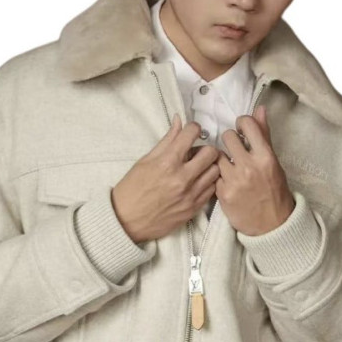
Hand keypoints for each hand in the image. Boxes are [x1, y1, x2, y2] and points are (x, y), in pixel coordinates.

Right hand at [112, 114, 219, 242]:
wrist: (126, 221)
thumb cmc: (132, 189)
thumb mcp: (145, 161)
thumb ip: (166, 141)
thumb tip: (178, 121)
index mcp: (167, 162)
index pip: (192, 133)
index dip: (193, 128)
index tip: (191, 132)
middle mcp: (182, 178)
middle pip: (211, 152)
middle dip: (205, 148)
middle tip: (196, 153)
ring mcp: (190, 195)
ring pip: (215, 171)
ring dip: (209, 166)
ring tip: (198, 168)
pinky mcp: (194, 208)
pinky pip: (212, 190)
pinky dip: (207, 183)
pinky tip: (197, 183)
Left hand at [216, 105, 294, 235]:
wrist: (271, 225)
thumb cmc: (274, 191)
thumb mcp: (273, 162)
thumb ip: (263, 136)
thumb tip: (259, 109)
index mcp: (265, 156)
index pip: (246, 125)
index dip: (241, 124)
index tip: (241, 131)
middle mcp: (249, 166)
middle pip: (227, 138)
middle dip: (229, 141)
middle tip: (233, 150)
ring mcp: (235, 180)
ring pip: (217, 156)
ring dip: (221, 158)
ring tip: (228, 166)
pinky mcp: (223, 193)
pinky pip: (213, 174)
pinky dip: (217, 175)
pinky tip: (225, 180)